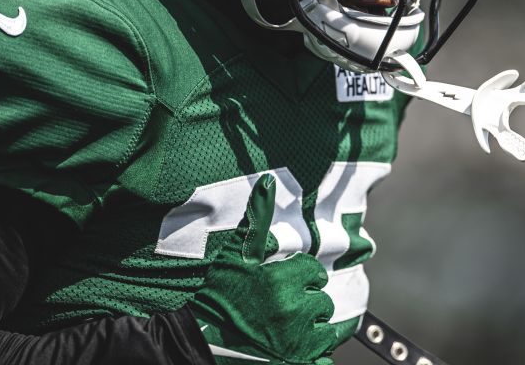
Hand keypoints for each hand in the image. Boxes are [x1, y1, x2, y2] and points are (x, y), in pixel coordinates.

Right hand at [190, 174, 336, 363]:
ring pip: (327, 330)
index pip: (313, 272)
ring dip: (313, 328)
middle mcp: (294, 312)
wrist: (197, 346)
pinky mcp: (299, 364)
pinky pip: (323, 357)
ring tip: (286, 328)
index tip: (285, 281)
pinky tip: (291, 348)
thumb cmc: (215, 299)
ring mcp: (298, 343)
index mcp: (282, 282)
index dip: (300, 275)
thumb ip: (255, 219)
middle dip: (306, 302)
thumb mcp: (232, 256)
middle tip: (281, 307)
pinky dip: (313, 354)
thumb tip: (268, 180)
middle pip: (322, 301)